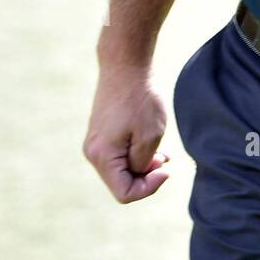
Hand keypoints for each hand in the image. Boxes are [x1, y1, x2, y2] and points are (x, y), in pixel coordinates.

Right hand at [83, 61, 170, 202]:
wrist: (125, 66)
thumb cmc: (139, 99)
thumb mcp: (150, 135)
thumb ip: (143, 163)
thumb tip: (138, 172)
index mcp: (102, 157)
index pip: (125, 193)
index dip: (149, 188)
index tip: (166, 169)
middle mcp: (93, 153)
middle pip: (122, 183)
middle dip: (146, 176)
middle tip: (164, 158)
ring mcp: (95, 143)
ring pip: (121, 170)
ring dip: (142, 165)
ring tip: (161, 151)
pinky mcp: (101, 134)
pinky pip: (119, 156)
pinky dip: (136, 154)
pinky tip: (150, 143)